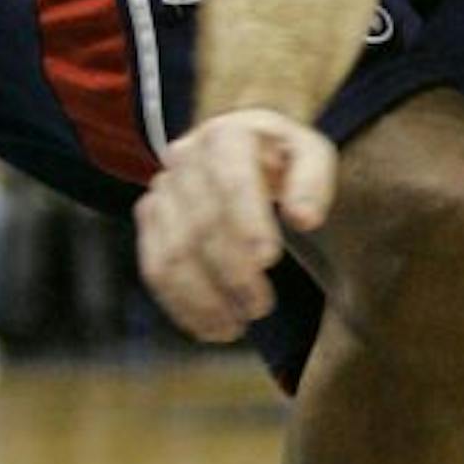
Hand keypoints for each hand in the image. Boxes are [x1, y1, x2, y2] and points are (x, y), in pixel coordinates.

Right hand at [134, 108, 335, 340]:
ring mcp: (162, 189)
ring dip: (202, 298)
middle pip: (201, 224)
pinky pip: (154, 268)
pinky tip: (209, 327)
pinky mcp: (149, 218)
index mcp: (228, 135)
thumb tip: (304, 218)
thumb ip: (314, 179)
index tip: (269, 259)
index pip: (231, 179)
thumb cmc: (283, 159)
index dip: (247, 220)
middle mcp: (185, 157)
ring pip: (171, 253)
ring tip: (235, 327)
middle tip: (261, 307)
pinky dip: (180, 304)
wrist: (244, 149)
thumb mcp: (311, 154)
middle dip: (231, 272)